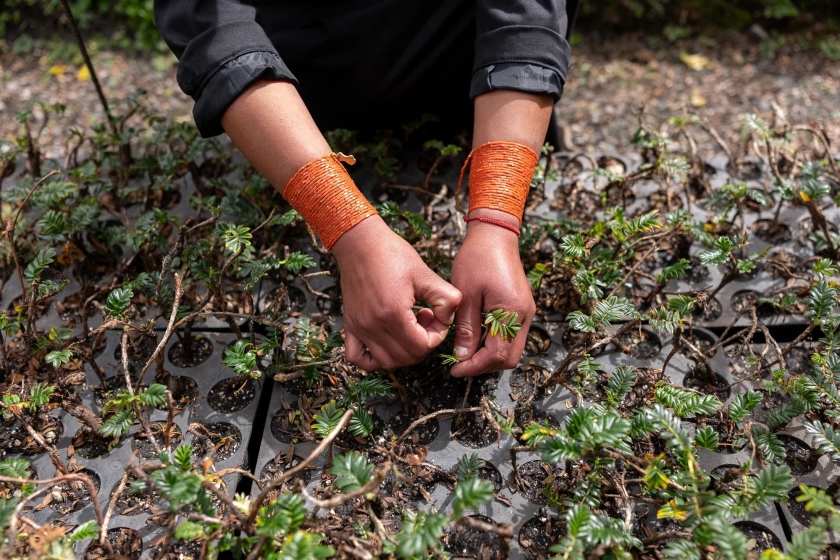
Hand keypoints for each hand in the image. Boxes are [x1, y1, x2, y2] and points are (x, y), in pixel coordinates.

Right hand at [333, 216, 461, 370]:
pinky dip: (374, 360)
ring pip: (386, 362)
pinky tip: (387, 341)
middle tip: (426, 321)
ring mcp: (360, 328)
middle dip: (424, 344)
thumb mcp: (426, 273)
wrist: (360, 242)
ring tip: (409, 328)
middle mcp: (373, 325)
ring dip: (404, 352)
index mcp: (393, 313)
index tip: (437, 317)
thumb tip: (447, 319)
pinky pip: (358, 358)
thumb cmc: (392, 254)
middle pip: (406, 358)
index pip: (422, 346)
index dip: (437, 336)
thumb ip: (446, 299)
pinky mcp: (350, 325)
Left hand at [450, 209, 534, 376]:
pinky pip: (511, 336)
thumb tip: (463, 357)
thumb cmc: (477, 259)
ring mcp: (526, 312)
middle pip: (509, 358)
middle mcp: (525, 316)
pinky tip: (476, 338)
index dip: (475, 367)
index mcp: (512, 312)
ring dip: (489, 356)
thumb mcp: (465, 295)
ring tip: (465, 352)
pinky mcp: (522, 307)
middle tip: (460, 364)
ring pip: (511, 349)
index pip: (497, 355)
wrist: (495, 234)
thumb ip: (466, 329)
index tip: (455, 369)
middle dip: (484, 366)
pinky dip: (495, 343)